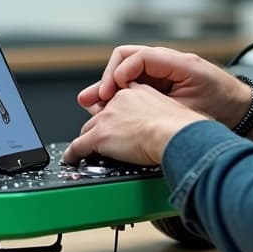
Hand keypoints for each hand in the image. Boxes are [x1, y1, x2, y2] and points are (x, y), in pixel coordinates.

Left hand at [62, 82, 206, 165]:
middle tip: (101, 137)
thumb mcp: (171, 112)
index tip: (114, 117)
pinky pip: (79, 146)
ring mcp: (108, 117)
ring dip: (88, 140)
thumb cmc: (180, 129)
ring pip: (89, 129)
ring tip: (87, 150)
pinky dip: (73, 154)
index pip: (119, 99)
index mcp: (137, 92)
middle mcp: (119, 101)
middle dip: (99, 125)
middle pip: (101, 113)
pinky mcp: (100, 135)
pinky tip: (72, 159)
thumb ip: (161, 115)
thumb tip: (164, 127)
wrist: (174, 134)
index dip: (114, 110)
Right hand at [77, 45, 252, 126]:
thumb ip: (161, 105)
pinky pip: (137, 82)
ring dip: (110, 86)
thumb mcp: (192, 108)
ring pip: (128, 71)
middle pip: (126, 59)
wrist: (244, 109)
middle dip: (107, 78)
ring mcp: (165, 71)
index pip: (136, 56)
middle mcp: (168, 62)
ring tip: (90, 102)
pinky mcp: (164, 82)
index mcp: (177, 62)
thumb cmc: (225, 106)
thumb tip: (130, 107)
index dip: (119, 74)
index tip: (111, 93)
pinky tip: (108, 106)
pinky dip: (121, 93)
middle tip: (94, 99)